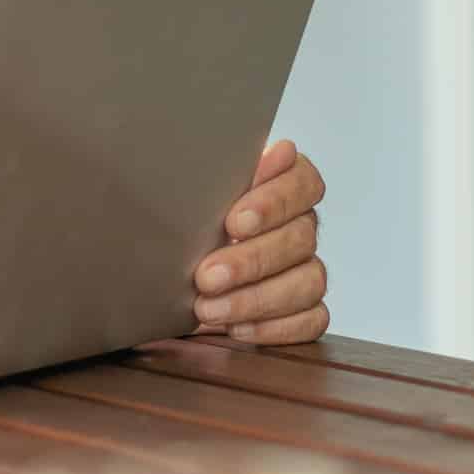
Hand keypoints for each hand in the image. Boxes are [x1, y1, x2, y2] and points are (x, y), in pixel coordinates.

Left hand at [191, 140, 327, 343]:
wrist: (163, 263)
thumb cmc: (181, 216)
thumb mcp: (186, 186)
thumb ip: (220, 165)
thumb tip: (276, 147)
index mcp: (281, 184)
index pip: (303, 182)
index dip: (274, 201)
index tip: (234, 220)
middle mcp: (299, 224)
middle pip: (300, 238)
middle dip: (250, 260)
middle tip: (206, 275)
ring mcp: (306, 267)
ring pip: (307, 282)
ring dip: (255, 299)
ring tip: (208, 307)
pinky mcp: (305, 308)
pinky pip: (310, 320)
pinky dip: (273, 326)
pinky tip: (236, 326)